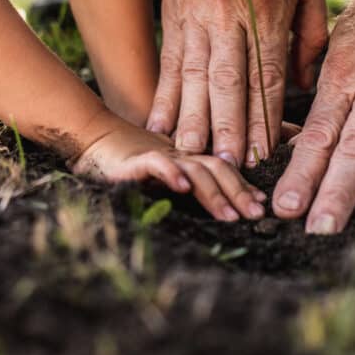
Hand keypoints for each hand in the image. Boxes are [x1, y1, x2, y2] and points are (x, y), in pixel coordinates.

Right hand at [71, 112, 267, 221]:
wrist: (92, 139)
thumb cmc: (128, 162)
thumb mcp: (164, 173)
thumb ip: (186, 183)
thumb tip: (213, 204)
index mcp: (189, 158)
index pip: (223, 167)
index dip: (244, 185)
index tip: (262, 205)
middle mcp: (180, 154)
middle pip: (218, 167)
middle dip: (240, 192)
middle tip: (257, 214)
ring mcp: (161, 154)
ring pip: (195, 169)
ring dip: (215, 193)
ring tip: (231, 215)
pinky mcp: (137, 159)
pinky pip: (158, 164)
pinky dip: (172, 174)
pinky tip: (183, 188)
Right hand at [147, 0, 328, 168]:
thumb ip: (312, 29)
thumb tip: (307, 80)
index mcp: (267, 7)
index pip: (267, 74)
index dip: (264, 117)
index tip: (264, 153)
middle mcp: (229, 14)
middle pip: (228, 82)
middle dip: (227, 129)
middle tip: (227, 168)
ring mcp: (196, 14)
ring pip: (194, 77)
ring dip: (193, 120)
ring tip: (190, 156)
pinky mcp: (173, 13)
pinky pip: (169, 61)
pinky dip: (164, 95)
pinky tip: (160, 124)